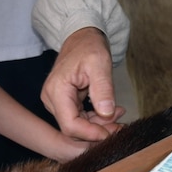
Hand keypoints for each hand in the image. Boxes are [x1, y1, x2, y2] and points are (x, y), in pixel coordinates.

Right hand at [41, 27, 120, 141]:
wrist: (82, 37)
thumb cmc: (89, 46)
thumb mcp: (100, 63)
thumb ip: (102, 88)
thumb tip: (107, 113)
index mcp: (56, 90)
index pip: (70, 125)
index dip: (90, 134)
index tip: (111, 133)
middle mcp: (52, 99)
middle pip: (73, 128)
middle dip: (97, 130)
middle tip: (120, 126)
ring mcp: (56, 101)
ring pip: (77, 125)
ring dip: (99, 125)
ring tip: (119, 115)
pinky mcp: (64, 102)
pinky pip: (79, 118)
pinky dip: (96, 119)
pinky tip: (111, 112)